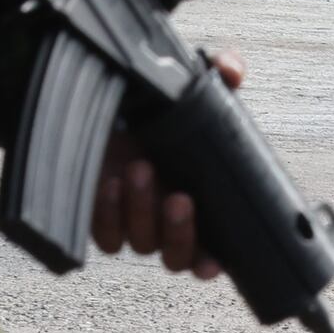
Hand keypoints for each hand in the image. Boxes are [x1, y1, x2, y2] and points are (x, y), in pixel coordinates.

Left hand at [92, 51, 238, 278]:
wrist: (105, 101)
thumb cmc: (153, 103)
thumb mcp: (190, 83)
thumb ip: (218, 69)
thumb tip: (233, 70)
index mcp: (200, 202)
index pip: (212, 251)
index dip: (213, 262)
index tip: (214, 260)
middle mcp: (167, 220)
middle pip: (177, 257)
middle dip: (180, 234)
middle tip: (179, 198)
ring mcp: (133, 222)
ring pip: (142, 244)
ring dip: (143, 213)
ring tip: (141, 171)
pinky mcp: (100, 218)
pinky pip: (106, 235)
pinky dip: (110, 214)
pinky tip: (112, 185)